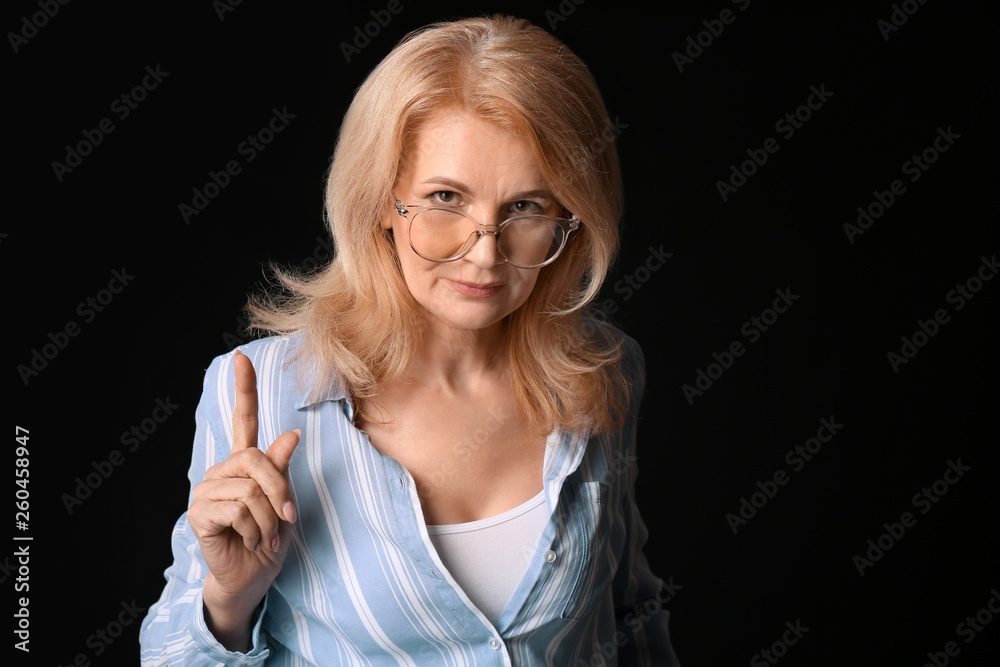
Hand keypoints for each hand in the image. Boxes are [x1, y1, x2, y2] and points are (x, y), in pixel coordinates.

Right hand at [187, 350, 299, 649]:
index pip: (243, 419)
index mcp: (244, 464)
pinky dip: (255, 530)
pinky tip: (250, 542)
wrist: (252, 578)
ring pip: (250, 489)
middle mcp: (222, 472)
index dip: (244, 389)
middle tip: (287, 517)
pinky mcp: (199, 514)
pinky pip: (237, 509)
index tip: (240, 358)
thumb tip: (291, 433)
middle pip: (256, 460)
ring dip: (269, 520)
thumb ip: (282, 470)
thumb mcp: (285, 502)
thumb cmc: (270, 539)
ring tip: (265, 536)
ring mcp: (207, 491)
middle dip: (280, 490)